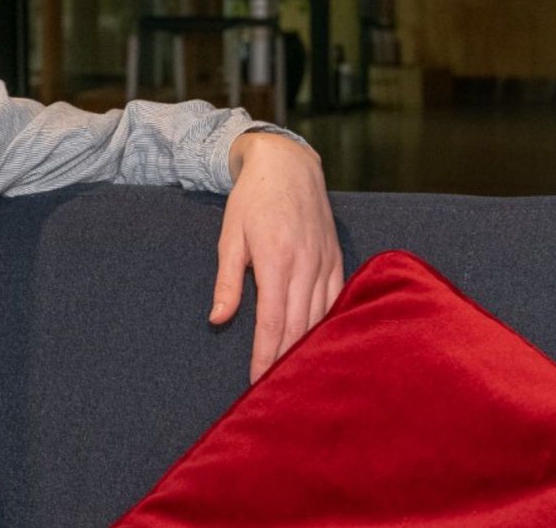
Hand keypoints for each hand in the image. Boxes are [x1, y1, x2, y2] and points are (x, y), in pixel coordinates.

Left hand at [210, 131, 343, 382]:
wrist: (287, 164)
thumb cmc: (251, 200)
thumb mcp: (230, 238)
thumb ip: (227, 282)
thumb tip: (218, 319)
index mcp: (276, 261)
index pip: (272, 323)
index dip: (266, 356)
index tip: (258, 382)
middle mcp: (306, 265)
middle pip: (299, 327)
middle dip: (287, 361)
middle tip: (277, 390)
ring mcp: (326, 262)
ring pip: (321, 318)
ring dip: (310, 349)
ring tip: (299, 376)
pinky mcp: (337, 259)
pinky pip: (337, 301)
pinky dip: (330, 326)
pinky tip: (322, 345)